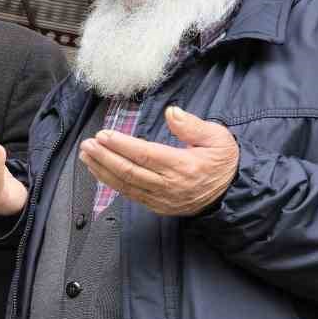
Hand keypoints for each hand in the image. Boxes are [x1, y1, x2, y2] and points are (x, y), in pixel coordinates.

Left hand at [78, 106, 238, 216]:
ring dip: (102, 170)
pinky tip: (99, 171)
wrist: (231, 194)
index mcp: (183, 166)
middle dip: (105, 157)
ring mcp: (162, 199)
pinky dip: (111, 183)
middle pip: (130, 171)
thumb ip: (192, 125)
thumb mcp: (217, 137)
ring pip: (126, 185)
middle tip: (88, 144)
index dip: (122, 145)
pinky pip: (130, 195)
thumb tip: (171, 112)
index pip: (145, 155)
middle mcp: (170, 185)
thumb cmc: (222, 162)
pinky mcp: (157, 206)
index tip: (104, 135)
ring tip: (86, 156)